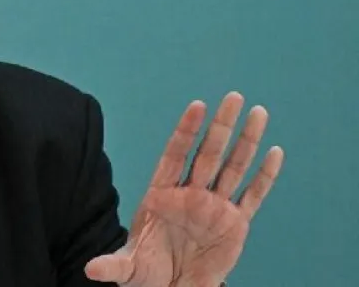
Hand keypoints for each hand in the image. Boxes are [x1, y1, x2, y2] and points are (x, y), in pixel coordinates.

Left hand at [85, 91, 283, 286]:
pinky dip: (264, 176)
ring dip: (246, 141)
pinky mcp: (235, 223)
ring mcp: (214, 206)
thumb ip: (113, 265)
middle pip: (208, 154)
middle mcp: (190, 194)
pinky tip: (275, 152)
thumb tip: (91, 270)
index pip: (176, 155)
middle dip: (220, 126)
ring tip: (258, 112)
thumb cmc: (147, 273)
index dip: (186, 131)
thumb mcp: (129, 268)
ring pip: (233, 167)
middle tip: (233, 97)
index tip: (197, 105)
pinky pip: (252, 195)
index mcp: (162, 195)